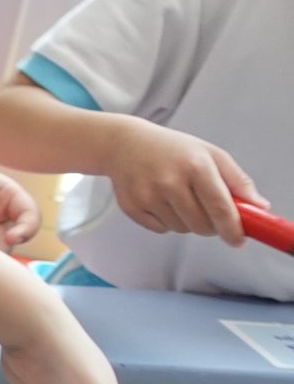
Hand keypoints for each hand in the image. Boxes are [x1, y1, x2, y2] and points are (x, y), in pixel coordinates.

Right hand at [105, 120, 267, 245]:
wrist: (124, 144)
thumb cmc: (173, 149)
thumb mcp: (210, 154)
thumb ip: (237, 181)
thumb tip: (260, 207)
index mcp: (195, 165)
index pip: (220, 208)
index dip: (232, 228)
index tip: (238, 239)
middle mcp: (169, 181)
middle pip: (202, 225)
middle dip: (211, 225)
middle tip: (208, 212)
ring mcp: (147, 195)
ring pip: (182, 229)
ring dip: (188, 221)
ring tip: (179, 199)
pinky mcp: (131, 207)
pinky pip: (161, 230)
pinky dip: (167, 222)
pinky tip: (161, 202)